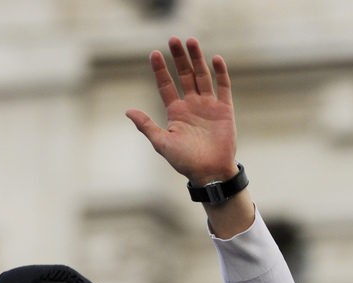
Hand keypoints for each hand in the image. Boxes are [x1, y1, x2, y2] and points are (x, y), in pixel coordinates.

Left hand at [125, 37, 237, 183]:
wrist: (208, 172)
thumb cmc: (183, 161)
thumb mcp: (161, 142)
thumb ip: (146, 125)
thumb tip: (127, 111)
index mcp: (175, 112)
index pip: (166, 85)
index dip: (160, 70)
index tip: (153, 53)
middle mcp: (191, 105)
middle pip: (184, 75)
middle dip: (179, 58)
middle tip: (173, 39)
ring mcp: (208, 105)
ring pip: (202, 76)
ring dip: (197, 59)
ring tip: (191, 41)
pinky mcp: (224, 109)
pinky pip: (222, 87)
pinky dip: (220, 73)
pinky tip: (215, 59)